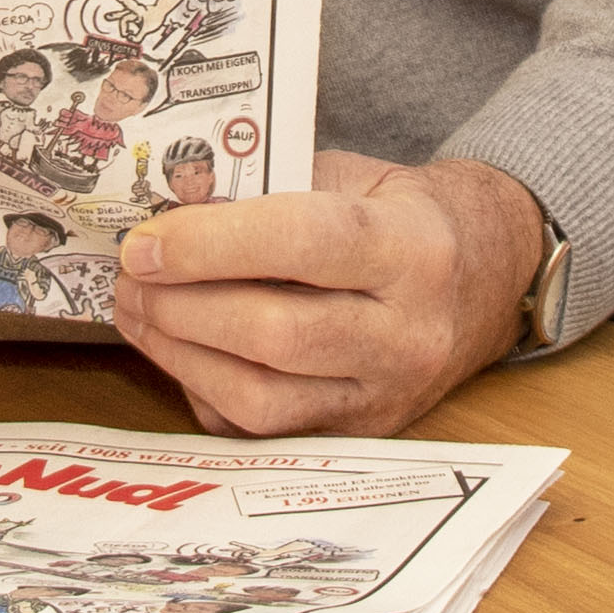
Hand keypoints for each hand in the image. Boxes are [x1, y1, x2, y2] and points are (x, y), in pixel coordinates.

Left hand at [110, 150, 550, 436]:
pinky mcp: (360, 435)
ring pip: (263, 399)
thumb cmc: (398, 216)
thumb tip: (161, 209)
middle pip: (277, 334)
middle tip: (130, 276)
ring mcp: (387, 395)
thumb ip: (267, 188)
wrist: (483, 278)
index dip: (213, 244)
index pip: (307, 244)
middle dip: (183, 307)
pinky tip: (179, 349)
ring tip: (140, 312)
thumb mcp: (350, 177)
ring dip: (180, 355)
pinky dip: (204, 390)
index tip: (146, 242)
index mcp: (414, 248)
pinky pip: (261, 431)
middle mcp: (409, 333)